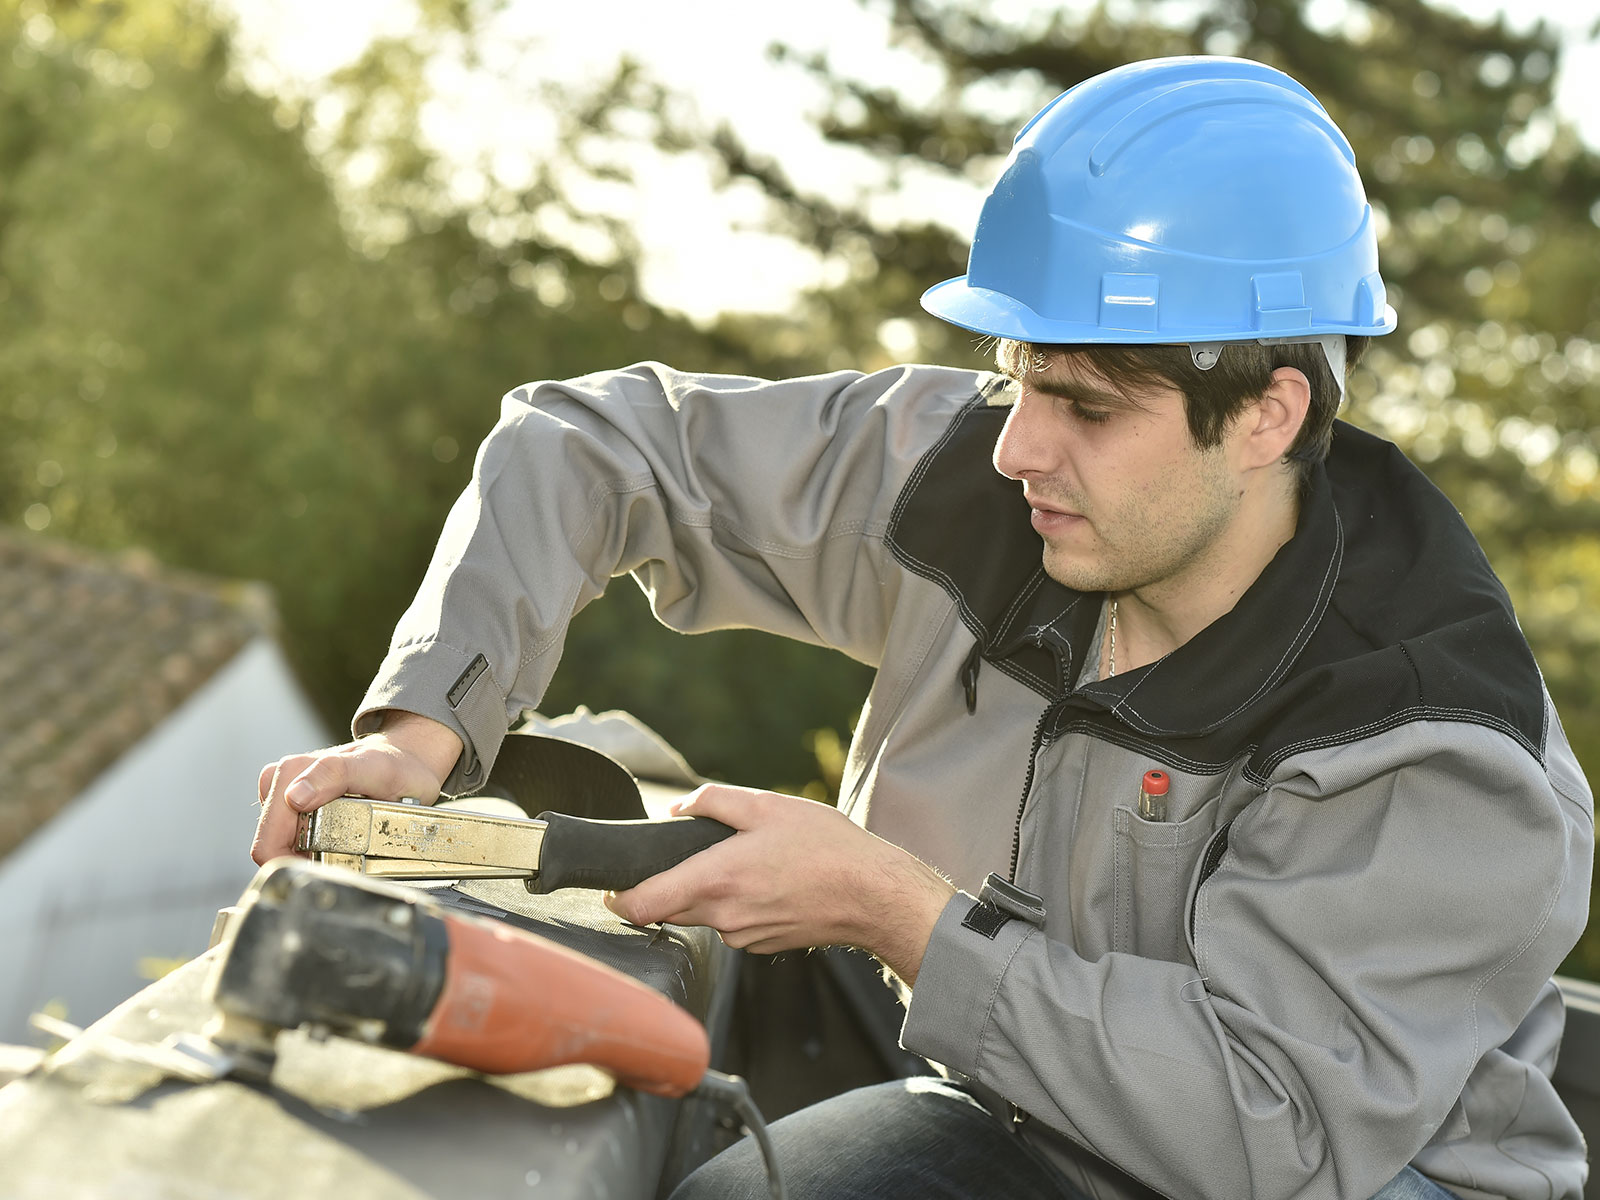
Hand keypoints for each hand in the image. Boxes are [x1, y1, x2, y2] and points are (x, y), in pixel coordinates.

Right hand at [251, 711, 463, 864]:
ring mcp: (286, 798)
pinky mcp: (295, 810)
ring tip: (349, 847)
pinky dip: (316, 852)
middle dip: (306, 862)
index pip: (268, 844)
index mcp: (288, 774)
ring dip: (312, 858)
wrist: (408, 759)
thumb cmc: (395, 764)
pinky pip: (295, 844)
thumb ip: (335, 774)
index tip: (329, 870)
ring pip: (284, 850)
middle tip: (347, 856)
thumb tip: (294, 797)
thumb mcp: (375, 768)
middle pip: (275, 850)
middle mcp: (281, 784)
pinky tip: (342, 843)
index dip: (295, 867)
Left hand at [602, 784, 955, 984]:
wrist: (873, 895)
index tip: (611, 887)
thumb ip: (713, 801)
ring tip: (745, 862)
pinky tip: (767, 882)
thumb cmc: (826, 848)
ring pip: (701, 914)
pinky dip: (734, 904)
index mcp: (715, 879)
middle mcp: (722, 915)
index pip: (641, 905)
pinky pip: (730, 923)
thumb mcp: (767, 805)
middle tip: (685, 856)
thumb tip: (678, 808)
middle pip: (667, 909)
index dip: (616, 898)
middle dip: (665, 885)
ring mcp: (742, 936)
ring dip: (706, 891)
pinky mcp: (760, 945)